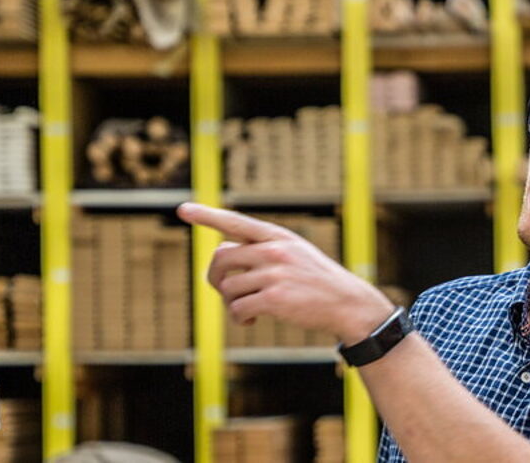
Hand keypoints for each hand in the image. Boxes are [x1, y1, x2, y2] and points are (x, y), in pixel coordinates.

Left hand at [176, 202, 394, 343]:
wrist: (346, 303)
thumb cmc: (316, 280)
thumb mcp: (295, 253)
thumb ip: (262, 250)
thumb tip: (221, 255)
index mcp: (278, 237)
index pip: (236, 222)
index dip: (207, 216)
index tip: (183, 209)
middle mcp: (274, 251)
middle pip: (221, 258)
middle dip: (214, 278)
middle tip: (222, 290)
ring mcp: (275, 274)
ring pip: (228, 288)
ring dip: (232, 304)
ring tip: (248, 310)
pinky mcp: (275, 299)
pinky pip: (238, 308)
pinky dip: (240, 317)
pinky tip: (252, 320)